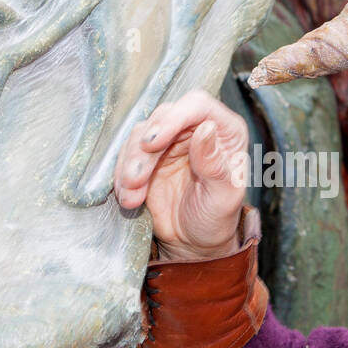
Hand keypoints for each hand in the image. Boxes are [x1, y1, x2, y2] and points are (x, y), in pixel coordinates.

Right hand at [113, 90, 248, 260]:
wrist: (196, 242)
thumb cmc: (218, 218)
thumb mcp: (223, 197)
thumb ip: (215, 165)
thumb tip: (205, 129)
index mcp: (224, 131)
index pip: (198, 105)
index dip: (174, 117)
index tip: (154, 141)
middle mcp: (196, 128)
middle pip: (163, 117)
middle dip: (144, 149)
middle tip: (136, 178)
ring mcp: (170, 142)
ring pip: (140, 136)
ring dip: (131, 164)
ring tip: (132, 194)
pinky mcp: (148, 157)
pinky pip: (128, 155)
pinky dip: (123, 175)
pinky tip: (127, 197)